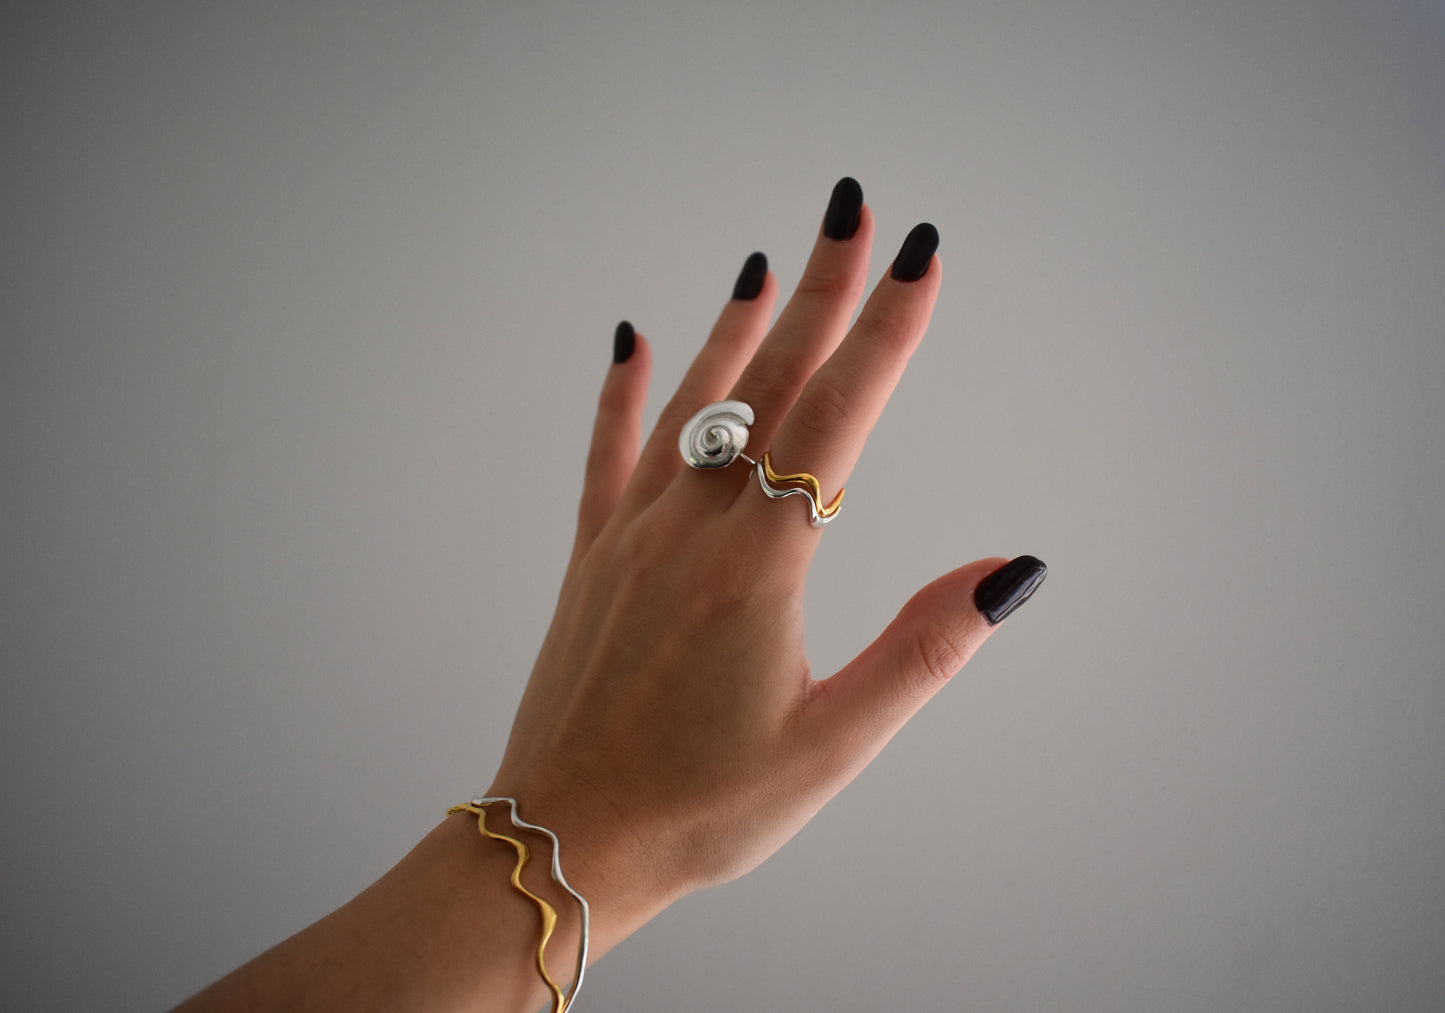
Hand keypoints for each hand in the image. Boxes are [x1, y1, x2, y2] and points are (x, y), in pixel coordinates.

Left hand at [485, 177, 1046, 954]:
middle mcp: (692, 529)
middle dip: (824, 294)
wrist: (567, 840)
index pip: (839, 419)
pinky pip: (609, 453)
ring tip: (772, 262)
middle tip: (856, 212)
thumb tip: (1010, 570)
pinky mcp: (593, 559)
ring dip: (738, 327)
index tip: (920, 255)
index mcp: (759, 567)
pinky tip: (631, 338)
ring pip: (694, 405)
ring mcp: (632, 536)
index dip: (887, 332)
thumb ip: (924, 649)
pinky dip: (623, 392)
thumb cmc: (702, 808)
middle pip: (770, 385)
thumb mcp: (834, 745)